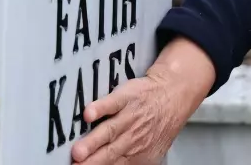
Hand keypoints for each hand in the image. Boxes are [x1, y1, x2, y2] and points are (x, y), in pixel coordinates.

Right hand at [70, 38, 214, 163]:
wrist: (173, 92)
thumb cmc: (155, 123)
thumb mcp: (148, 150)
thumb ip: (128, 161)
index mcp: (136, 154)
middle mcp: (132, 137)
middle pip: (109, 152)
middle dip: (92, 161)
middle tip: (77, 164)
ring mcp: (129, 116)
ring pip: (109, 130)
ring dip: (93, 141)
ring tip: (78, 150)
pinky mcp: (126, 96)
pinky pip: (112, 103)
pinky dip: (100, 108)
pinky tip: (90, 113)